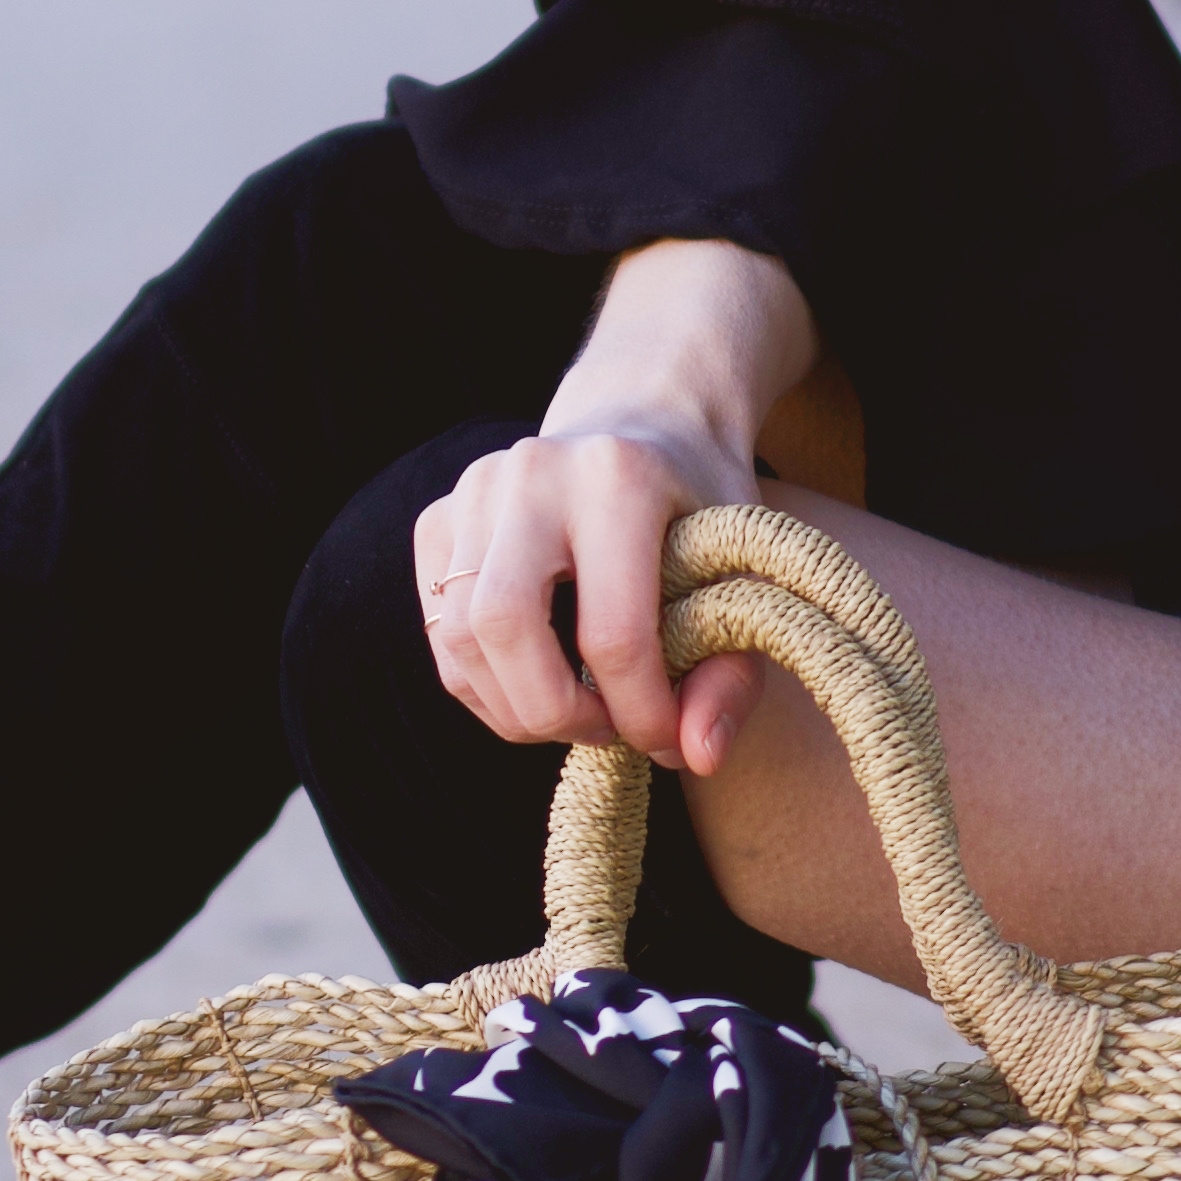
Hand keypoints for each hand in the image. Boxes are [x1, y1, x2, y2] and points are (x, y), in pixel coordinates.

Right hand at [413, 238, 813, 770]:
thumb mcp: (743, 577)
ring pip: (457, 636)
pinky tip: (538, 684)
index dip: (638, 712)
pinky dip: (483, 684)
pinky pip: (438, 632)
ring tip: (577, 713)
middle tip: (606, 731)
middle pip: (503, 625)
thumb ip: (729, 673)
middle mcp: (532, 473)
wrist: (644, 423)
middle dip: (552, 711)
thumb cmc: (699, 509)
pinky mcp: (437, 518)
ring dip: (514, 707)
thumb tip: (697, 757)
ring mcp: (473, 490)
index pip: (611, 631)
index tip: (666, 741)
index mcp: (619, 477)